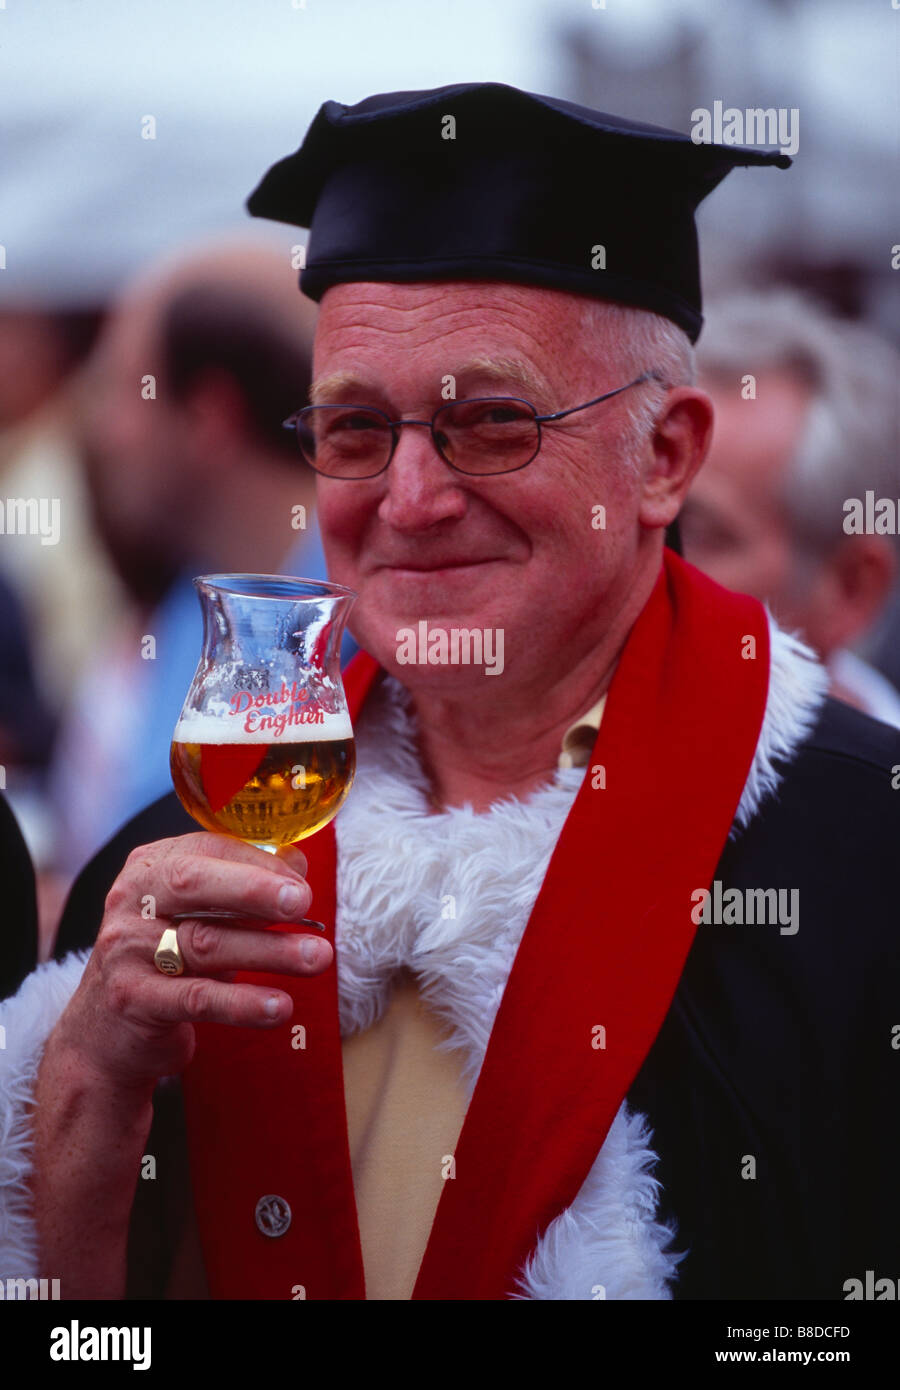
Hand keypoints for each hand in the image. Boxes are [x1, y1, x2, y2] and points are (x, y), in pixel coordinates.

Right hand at [50, 833, 332, 1092]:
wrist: (104, 1033)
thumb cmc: (166, 960)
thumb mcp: (197, 917)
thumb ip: (243, 890)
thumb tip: (298, 868)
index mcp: (150, 868)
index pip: (206, 851)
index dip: (257, 864)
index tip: (301, 884)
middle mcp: (132, 902)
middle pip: (195, 885)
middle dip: (255, 891)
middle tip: (303, 902)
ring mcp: (127, 951)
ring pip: (205, 944)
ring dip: (268, 951)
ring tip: (317, 958)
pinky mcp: (133, 1001)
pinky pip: (197, 999)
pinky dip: (242, 1003)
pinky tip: (280, 1007)